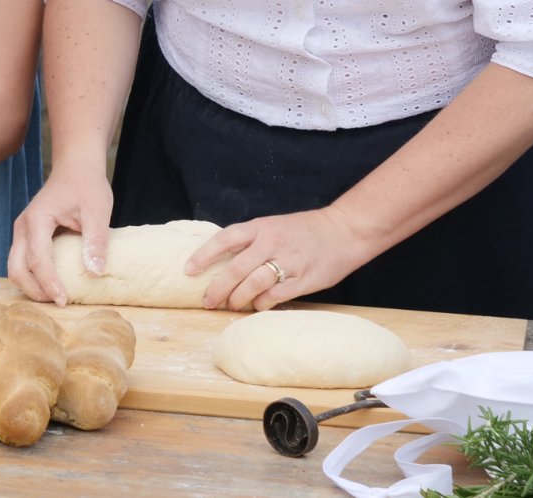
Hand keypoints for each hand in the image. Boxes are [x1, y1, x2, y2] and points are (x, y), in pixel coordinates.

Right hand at [6, 167, 113, 306]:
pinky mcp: (26, 235)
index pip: (38, 260)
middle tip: (58, 303)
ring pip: (15, 267)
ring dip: (31, 286)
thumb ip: (96, 241)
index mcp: (37, 220)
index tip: (64, 301)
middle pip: (16, 269)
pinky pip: (22, 261)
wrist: (76, 167)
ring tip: (55, 296)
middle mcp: (23, 226)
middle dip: (34, 290)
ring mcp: (22, 231)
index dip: (49, 284)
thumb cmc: (87, 186)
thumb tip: (95, 273)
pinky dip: (32, 276)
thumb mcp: (98, 211)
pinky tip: (52, 283)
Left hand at [184, 206, 370, 311]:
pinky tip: (257, 306)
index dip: (203, 255)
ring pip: (253, 285)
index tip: (188, 270)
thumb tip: (223, 264)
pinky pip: (274, 296)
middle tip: (208, 301)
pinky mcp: (303, 279)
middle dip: (218, 288)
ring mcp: (288, 261)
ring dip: (238, 299)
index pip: (224, 239)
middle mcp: (272, 242)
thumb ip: (252, 242)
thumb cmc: (305, 231)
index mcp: (261, 227)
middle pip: (235, 268)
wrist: (344, 230)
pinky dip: (261, 304)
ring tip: (232, 306)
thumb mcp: (274, 226)